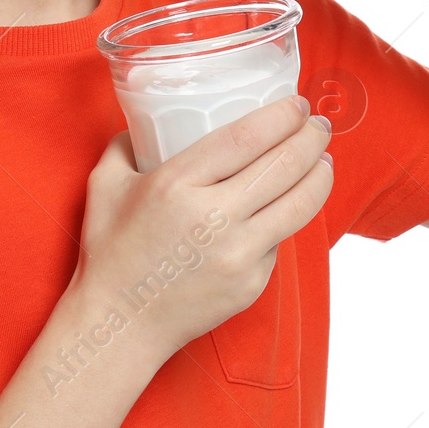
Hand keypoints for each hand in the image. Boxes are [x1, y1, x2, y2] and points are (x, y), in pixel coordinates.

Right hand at [68, 95, 333, 363]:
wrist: (120, 324)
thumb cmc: (110, 252)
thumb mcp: (105, 185)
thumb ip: (124, 145)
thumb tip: (142, 122)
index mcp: (177, 184)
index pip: (246, 138)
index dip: (281, 116)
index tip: (297, 103)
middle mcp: (214, 218)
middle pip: (284, 166)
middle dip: (312, 138)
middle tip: (318, 124)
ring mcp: (239, 254)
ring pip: (300, 204)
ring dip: (321, 174)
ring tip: (324, 158)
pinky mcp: (252, 283)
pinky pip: (280, 239)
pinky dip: (289, 217)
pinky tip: (289, 203)